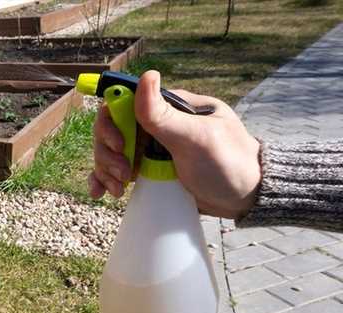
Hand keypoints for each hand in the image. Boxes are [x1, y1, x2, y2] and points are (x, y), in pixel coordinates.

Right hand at [88, 70, 261, 218]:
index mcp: (170, 108)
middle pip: (112, 129)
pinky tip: (102, 192)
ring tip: (119, 188)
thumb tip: (146, 75)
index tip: (119, 144)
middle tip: (125, 174)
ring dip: (105, 169)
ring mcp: (152, 150)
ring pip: (111, 152)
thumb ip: (164, 114)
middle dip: (108, 152)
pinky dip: (104, 180)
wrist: (247, 199)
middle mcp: (157, 126)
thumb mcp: (195, 139)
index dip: (112, 122)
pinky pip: (118, 171)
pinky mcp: (150, 172)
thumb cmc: (229, 164)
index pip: (124, 103)